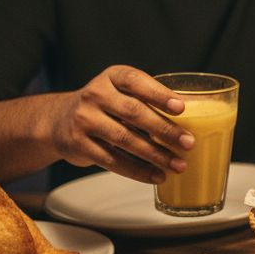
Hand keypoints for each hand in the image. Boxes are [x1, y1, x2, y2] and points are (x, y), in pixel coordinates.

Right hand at [42, 65, 189, 183]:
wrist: (59, 120)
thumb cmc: (106, 105)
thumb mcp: (122, 91)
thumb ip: (148, 99)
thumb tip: (195, 117)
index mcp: (112, 77)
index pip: (136, 81)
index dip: (159, 94)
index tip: (181, 108)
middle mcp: (96, 94)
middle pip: (134, 112)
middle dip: (164, 129)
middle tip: (188, 143)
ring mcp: (84, 119)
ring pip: (125, 139)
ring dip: (155, 155)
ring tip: (179, 165)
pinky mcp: (79, 144)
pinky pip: (112, 160)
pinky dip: (138, 170)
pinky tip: (157, 176)